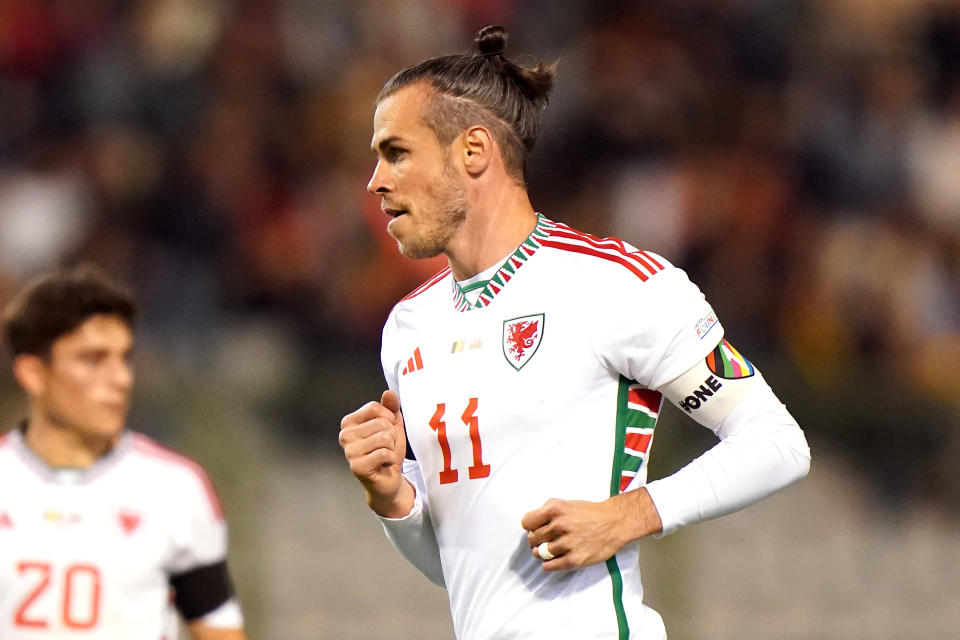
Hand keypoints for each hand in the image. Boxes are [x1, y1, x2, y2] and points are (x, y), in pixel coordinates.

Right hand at [339, 390, 413, 517]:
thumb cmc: (388, 449)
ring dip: (391, 447)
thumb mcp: (392, 424)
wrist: (388, 478)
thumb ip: (391, 407)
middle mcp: (344, 435)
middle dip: (391, 436)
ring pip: (384, 437)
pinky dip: (390, 458)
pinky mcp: (357, 466)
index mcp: (349, 422)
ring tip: (384, 455)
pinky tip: (383, 464)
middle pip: (381, 423)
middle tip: (385, 447)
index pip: (374, 407)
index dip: (389, 418)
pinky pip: (384, 453)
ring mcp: (349, 451)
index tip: (387, 431)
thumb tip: (389, 392)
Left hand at [520, 489, 662, 570]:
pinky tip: (552, 561)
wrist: (615, 522)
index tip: (534, 529)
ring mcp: (567, 543)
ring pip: (540, 553)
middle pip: (532, 539)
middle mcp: (560, 526)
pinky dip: (548, 565)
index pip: (527, 522)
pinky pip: (550, 566)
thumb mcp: (565, 503)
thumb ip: (546, 511)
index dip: (530, 526)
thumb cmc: (589, 512)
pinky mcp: (575, 559)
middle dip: (535, 540)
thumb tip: (530, 524)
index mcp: (555, 509)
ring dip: (541, 553)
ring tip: (548, 550)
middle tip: (543, 540)